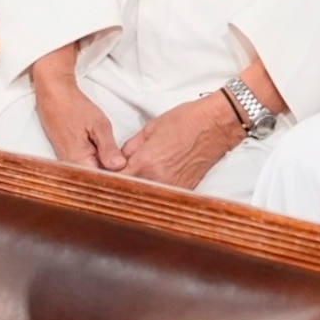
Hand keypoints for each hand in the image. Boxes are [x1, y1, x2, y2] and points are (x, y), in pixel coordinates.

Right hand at [29, 47, 124, 171]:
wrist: (54, 96)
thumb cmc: (74, 107)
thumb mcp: (98, 124)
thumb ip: (108, 147)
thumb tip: (119, 166)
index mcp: (79, 161)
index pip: (103, 182)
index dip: (120, 180)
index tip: (134, 175)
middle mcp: (72, 168)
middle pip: (98, 182)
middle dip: (115, 177)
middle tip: (130, 166)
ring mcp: (70, 165)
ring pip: (94, 176)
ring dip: (108, 172)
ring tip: (119, 161)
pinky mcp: (71, 161)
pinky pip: (88, 169)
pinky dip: (100, 165)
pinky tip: (108, 158)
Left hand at [119, 92, 247, 190]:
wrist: (215, 125)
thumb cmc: (186, 122)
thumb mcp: (150, 128)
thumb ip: (130, 147)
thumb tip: (120, 159)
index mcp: (146, 163)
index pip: (117, 181)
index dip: (108, 179)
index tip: (104, 177)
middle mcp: (159, 179)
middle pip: (131, 192)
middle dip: (122, 187)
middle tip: (118, 179)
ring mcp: (173, 188)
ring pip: (147, 197)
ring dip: (139, 191)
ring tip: (137, 180)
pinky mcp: (184, 190)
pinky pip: (164, 195)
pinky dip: (156, 192)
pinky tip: (154, 183)